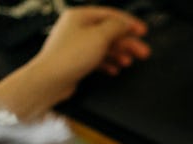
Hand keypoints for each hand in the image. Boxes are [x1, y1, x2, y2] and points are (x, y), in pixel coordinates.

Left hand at [35, 6, 150, 88]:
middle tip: (142, 51)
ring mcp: (76, 44)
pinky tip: (115, 69)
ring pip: (104, 46)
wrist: (50, 80)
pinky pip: (97, 59)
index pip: (110, 15)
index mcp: (80, 16)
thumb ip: (116, 27)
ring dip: (119, 53)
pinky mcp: (76, 60)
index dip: (129, 23)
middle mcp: (77, 28)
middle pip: (109, 32)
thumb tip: (125, 24)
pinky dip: (108, 63)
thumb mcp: (99, 37)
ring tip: (129, 61)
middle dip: (127, 42)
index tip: (142, 31)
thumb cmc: (68, 57)